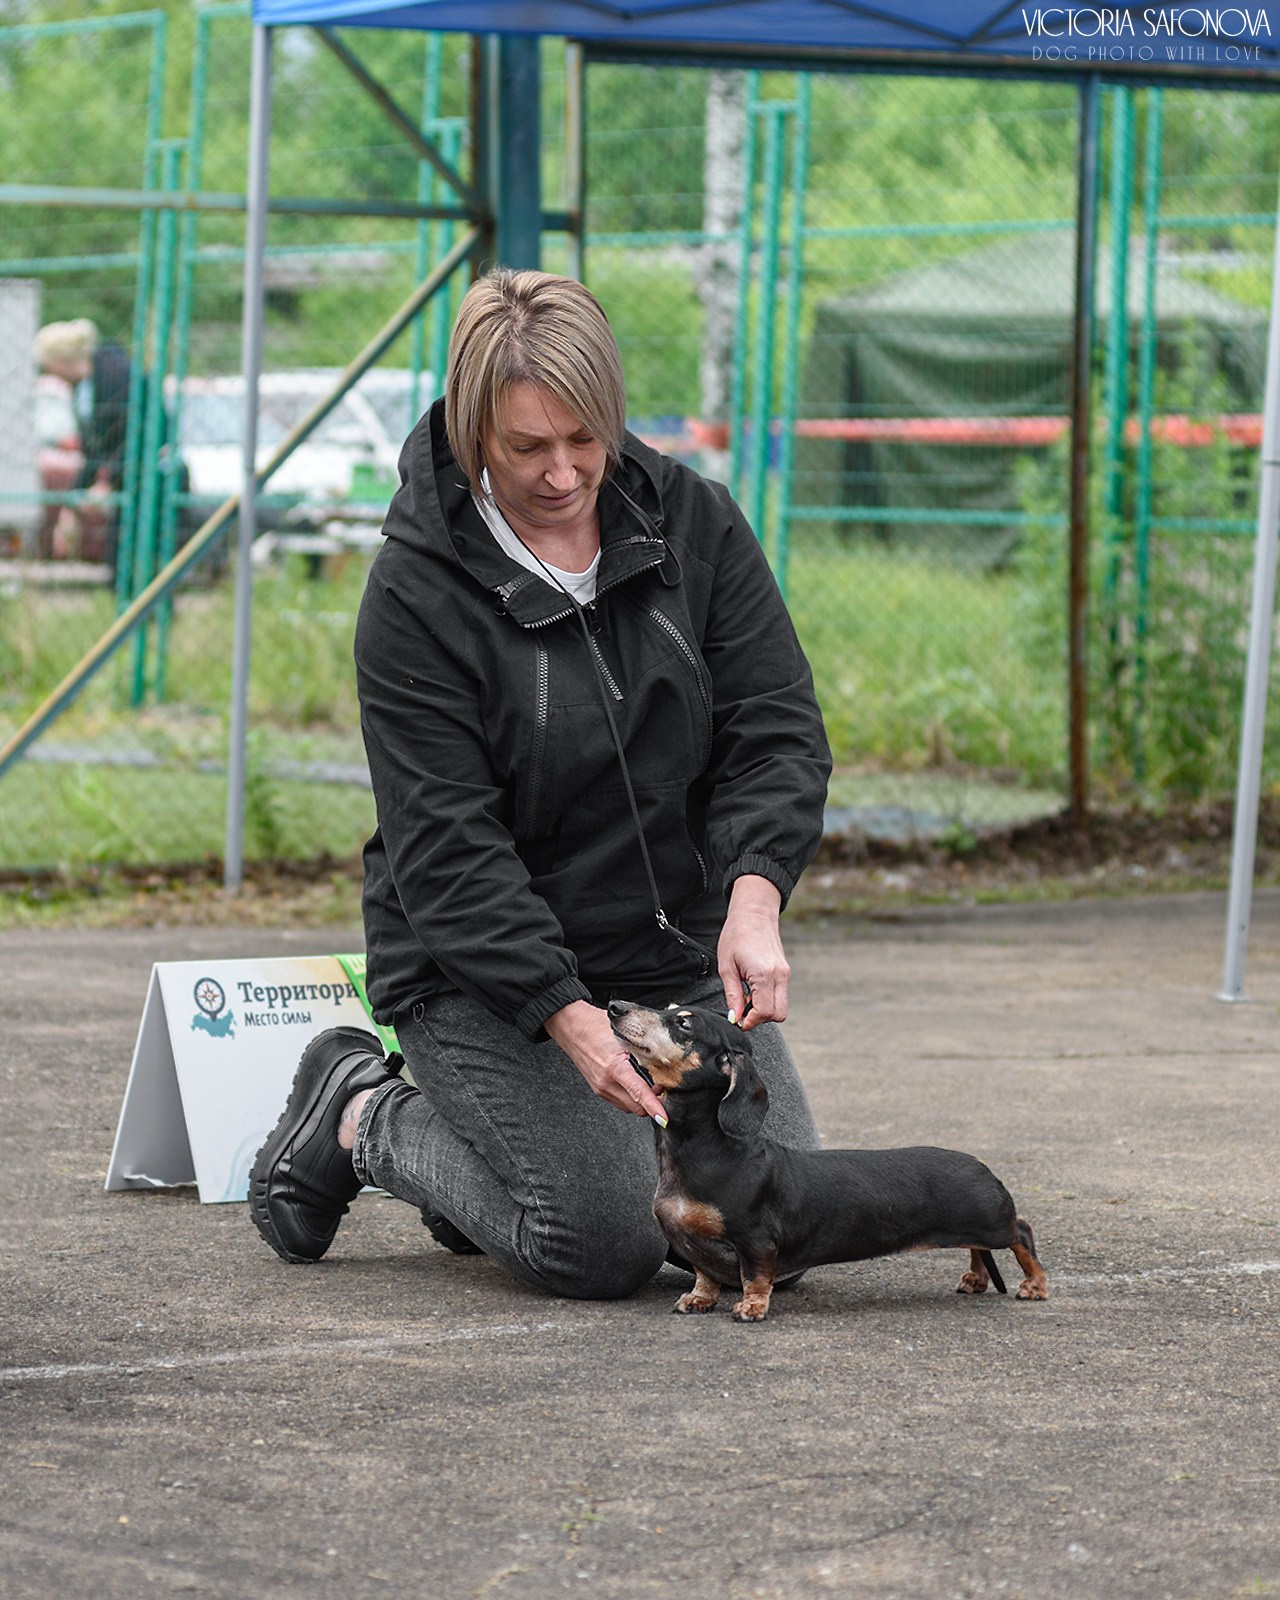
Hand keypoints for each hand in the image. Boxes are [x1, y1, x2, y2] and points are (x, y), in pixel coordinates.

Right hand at [545, 1000, 668, 1124]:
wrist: (570, 1025)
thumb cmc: (594, 1024)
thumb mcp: (624, 1034)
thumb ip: (643, 1050)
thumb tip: (663, 1064)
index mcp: (614, 1067)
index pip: (639, 1093)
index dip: (654, 1107)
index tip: (664, 1118)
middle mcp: (606, 1083)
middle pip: (636, 1108)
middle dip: (653, 1103)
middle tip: (663, 1087)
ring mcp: (600, 1088)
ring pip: (629, 1107)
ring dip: (641, 1101)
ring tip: (649, 1084)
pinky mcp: (597, 1089)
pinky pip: (620, 1101)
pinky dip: (631, 1097)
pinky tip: (634, 1083)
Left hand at [718, 874, 788, 1029]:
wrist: (754, 913)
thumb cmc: (737, 934)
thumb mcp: (727, 967)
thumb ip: (732, 996)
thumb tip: (735, 1018)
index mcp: (764, 974)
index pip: (764, 1012)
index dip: (750, 1022)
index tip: (738, 1021)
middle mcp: (780, 975)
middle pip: (778, 1014)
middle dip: (759, 1019)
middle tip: (741, 1011)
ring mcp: (785, 973)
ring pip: (781, 1007)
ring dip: (764, 1010)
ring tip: (746, 998)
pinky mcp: (785, 971)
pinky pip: (780, 995)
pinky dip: (768, 1000)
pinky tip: (753, 990)